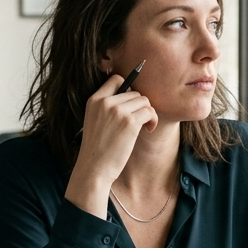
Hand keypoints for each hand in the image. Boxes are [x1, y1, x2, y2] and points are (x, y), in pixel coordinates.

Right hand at [64, 74, 157, 217]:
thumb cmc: (97, 149)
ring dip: (148, 113)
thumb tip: (134, 96)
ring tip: (144, 127)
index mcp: (94, 100)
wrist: (94, 168)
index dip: (128, 88)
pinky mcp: (129, 122)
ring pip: (144, 101)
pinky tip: (148, 130)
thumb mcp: (94, 121)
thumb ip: (107, 107)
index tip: (132, 104)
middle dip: (140, 106)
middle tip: (140, 121)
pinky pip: (150, 112)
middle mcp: (105, 102)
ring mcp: (117, 111)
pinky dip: (153, 120)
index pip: (116, 78)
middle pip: (135, 92)